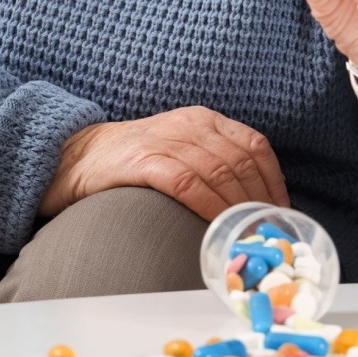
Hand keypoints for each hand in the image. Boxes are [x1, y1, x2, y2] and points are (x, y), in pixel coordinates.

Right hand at [38, 106, 288, 221]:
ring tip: (249, 236)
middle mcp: (190, 125)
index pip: (255, 146)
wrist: (76, 156)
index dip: (274, 182)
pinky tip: (216, 226)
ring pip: (219, 172)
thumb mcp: (181, 150)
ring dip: (239, 208)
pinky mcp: (143, 160)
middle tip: (268, 234)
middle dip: (260, 201)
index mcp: (205, 120)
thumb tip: (255, 205)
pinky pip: (186, 182)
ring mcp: (166, 140)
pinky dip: (208, 205)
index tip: (281, 214)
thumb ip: (214, 165)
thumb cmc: (135, 161)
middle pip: (241, 162)